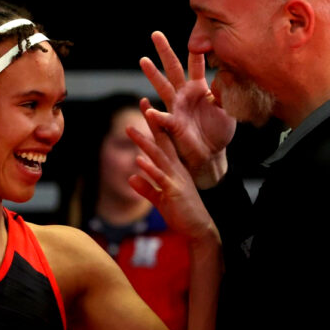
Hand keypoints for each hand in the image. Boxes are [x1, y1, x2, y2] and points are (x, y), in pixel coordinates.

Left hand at [127, 118, 218, 246]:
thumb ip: (146, 188)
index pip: (163, 141)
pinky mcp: (174, 191)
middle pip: (162, 141)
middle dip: (151, 122)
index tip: (145, 106)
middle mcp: (176, 168)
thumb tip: (130, 178)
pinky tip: (138, 160)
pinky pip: (160, 178)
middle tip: (142, 101)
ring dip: (143, 142)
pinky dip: (149, 169)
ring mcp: (176, 178)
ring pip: (158, 156)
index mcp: (174, 167)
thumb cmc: (182, 212)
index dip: (154, 124)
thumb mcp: (160, 198)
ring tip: (130, 129)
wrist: (198, 228)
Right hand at [139, 31, 235, 187]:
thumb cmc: (219, 131)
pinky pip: (162, 118)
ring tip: (143, 60)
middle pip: (172, 68)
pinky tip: (145, 104)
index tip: (195, 31)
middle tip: (155, 34)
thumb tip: (233, 74)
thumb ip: (228, 91)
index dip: (197, 49)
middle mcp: (184, 94)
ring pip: (162, 87)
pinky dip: (154, 112)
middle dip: (164, 51)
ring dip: (153, 74)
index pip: (196, 64)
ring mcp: (176, 108)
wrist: (211, 155)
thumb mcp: (229, 108)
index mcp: (198, 88)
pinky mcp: (174, 125)